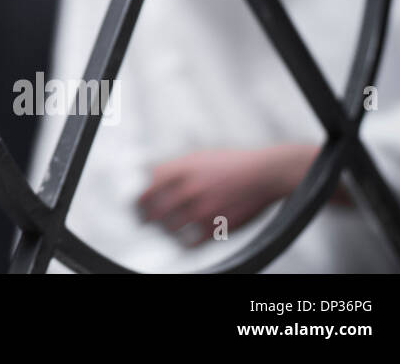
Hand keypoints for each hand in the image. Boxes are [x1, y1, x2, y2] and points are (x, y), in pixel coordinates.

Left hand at [137, 144, 330, 245]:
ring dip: (164, 231)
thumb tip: (151, 178)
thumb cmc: (231, 164)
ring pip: (170, 228)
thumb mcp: (199, 157)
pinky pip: (191, 242)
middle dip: (145, 218)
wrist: (264, 174)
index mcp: (182, 170)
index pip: (147, 187)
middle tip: (144, 222)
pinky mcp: (218, 226)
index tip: (135, 205)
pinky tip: (183, 241)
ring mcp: (203, 209)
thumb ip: (175, 168)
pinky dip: (184, 243)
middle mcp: (190, 189)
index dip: (137, 199)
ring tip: (163, 231)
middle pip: (155, 210)